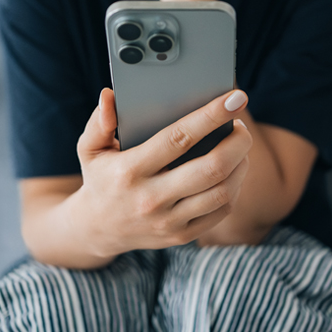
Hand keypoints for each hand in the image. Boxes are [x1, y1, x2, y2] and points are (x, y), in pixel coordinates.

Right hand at [73, 88, 252, 256]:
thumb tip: (109, 96)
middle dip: (238, 141)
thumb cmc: (101, 178)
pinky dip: (235, 186)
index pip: (179, 138)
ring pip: (223, 191)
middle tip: (241, 125)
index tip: (235, 98)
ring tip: (240, 145)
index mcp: (131, 171)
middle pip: (211, 167)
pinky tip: (234, 169)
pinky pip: (221, 210)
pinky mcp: (182, 236)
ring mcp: (169, 221)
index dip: (211, 116)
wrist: (97, 229)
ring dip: (241, 163)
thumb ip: (99, 122)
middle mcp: (151, 198)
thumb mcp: (90, 149)